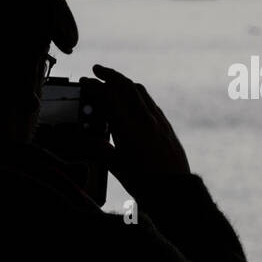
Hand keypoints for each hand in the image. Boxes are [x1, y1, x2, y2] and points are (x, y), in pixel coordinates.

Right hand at [91, 65, 190, 191]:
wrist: (176, 190)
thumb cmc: (146, 183)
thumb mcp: (117, 167)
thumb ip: (99, 149)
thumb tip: (85, 139)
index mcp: (129, 129)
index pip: (109, 97)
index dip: (95, 86)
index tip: (85, 82)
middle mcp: (145, 119)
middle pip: (125, 86)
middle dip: (109, 74)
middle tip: (97, 70)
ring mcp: (158, 121)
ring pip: (140, 91)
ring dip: (124, 82)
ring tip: (113, 81)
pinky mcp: (166, 125)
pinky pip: (150, 101)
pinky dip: (137, 94)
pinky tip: (133, 100)